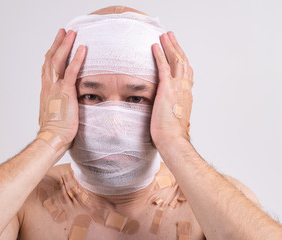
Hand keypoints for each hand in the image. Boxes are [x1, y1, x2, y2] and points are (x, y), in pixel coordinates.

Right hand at [37, 28, 85, 149]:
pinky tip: (83, 49)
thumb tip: (61, 107)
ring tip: (71, 33)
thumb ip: (57, 106)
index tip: (55, 47)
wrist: (52, 138)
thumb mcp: (54, 114)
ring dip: (65, 45)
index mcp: (46, 91)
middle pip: (51, 59)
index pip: (48, 69)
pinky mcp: (66, 92)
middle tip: (63, 32)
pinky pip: (71, 71)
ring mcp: (56, 88)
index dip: (51, 56)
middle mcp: (48, 86)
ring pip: (58, 60)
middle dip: (57, 44)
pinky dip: (77, 58)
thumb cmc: (54, 131)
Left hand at [150, 31, 193, 147]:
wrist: (172, 140)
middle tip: (171, 36)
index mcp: (186, 95)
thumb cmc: (172, 134)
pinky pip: (163, 67)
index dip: (183, 60)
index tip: (179, 52)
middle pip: (183, 62)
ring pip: (176, 60)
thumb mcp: (175, 118)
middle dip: (177, 47)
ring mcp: (177, 87)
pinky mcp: (166, 89)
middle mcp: (185, 88)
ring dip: (170, 46)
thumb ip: (174, 109)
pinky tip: (154, 46)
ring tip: (164, 35)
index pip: (187, 73)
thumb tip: (169, 110)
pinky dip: (159, 55)